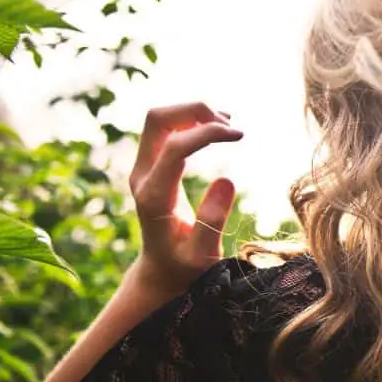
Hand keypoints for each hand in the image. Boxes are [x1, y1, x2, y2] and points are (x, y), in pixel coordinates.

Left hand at [128, 102, 242, 295]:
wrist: (162, 270)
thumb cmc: (186, 267)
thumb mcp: (203, 254)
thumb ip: (212, 221)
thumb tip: (226, 179)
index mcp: (154, 196)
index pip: (174, 146)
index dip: (207, 132)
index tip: (239, 135)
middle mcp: (142, 176)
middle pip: (157, 119)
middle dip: (195, 111)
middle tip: (231, 125)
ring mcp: (143, 168)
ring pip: (160, 119)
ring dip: (193, 113)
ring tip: (228, 126)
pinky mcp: (151, 166)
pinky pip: (166, 129)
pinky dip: (191, 120)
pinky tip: (217, 129)